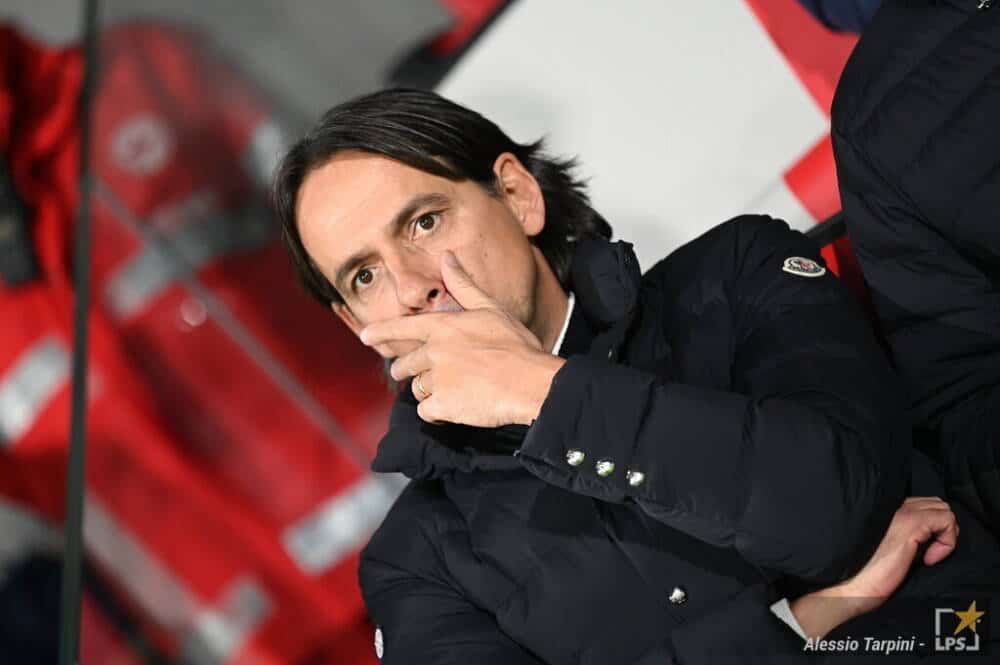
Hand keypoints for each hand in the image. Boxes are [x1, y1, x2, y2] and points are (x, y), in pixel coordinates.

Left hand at [360, 251, 565, 426]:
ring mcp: (436, 379)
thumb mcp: (491, 309)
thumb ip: (464, 284)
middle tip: (431, 375)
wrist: (531, 383)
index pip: (402, 327)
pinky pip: (426, 412)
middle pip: (405, 365)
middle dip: (410, 371)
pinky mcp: (441, 405)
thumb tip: (447, 256)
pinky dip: (438, 413)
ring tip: (457, 391)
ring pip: (418, 389)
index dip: (380, 331)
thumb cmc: (516, 345)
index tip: (365, 336)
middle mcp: (434, 351)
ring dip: (431, 392)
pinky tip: (456, 409)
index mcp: (443, 327)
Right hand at [789, 496, 958, 637]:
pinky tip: (927, 559)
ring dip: (943, 534)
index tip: (921, 552)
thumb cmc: (867, 574)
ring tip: (927, 555)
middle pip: (936, 503)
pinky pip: (946, 520)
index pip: (923, 505)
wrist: (852, 585)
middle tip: (928, 552)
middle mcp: (894, 506)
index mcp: (886, 511)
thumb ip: (906, 537)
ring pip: (943, 508)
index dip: (931, 528)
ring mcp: (902, 512)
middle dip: (940, 528)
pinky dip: (946, 542)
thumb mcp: (890, 549)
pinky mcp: (911, 523)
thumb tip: (931, 540)